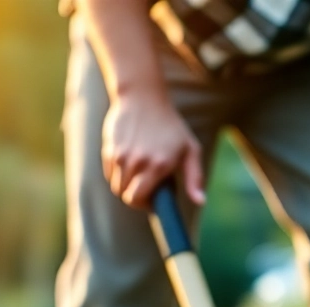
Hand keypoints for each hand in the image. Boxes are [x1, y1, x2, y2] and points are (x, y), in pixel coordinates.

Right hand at [101, 92, 204, 208]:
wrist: (143, 97)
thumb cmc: (171, 126)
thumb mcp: (190, 149)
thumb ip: (195, 177)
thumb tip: (200, 202)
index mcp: (158, 165)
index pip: (138, 199)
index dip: (145, 206)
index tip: (154, 202)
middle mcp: (137, 162)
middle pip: (125, 196)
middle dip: (136, 199)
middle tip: (147, 191)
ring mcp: (120, 155)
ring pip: (116, 186)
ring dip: (127, 187)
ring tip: (140, 176)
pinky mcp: (109, 149)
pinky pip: (109, 173)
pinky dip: (118, 175)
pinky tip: (131, 164)